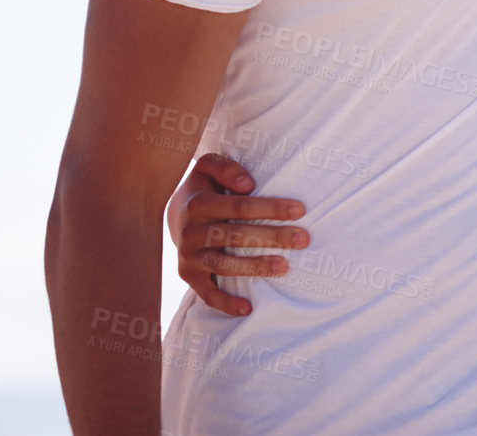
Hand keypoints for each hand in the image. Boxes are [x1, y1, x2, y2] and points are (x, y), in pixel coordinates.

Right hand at [168, 153, 307, 316]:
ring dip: (254, 268)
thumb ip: (225, 168)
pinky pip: (206, 293)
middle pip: (235, 236)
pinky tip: (248, 308)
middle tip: (303, 239)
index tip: (300, 210)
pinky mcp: (189, 275)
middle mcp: (190, 232)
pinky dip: (225, 303)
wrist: (174, 212)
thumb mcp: (207, 168)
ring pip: (223, 265)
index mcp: (198, 203)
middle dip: (272, 237)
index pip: (239, 206)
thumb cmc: (204, 187)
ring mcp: (188, 256)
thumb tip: (247, 184)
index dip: (270, 208)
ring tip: (284, 267)